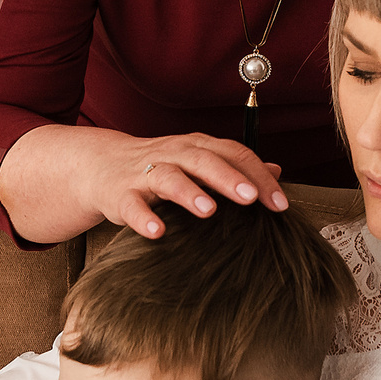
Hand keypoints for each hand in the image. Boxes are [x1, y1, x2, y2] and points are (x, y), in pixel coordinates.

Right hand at [0, 123, 288, 243]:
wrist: (100, 165)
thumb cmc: (159, 167)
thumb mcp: (197, 162)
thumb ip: (234, 166)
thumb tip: (277, 171)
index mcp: (196, 147)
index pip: (232, 153)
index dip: (258, 175)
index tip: (280, 204)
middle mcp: (172, 155)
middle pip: (202, 159)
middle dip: (228, 177)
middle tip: (252, 198)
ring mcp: (144, 174)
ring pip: (168, 177)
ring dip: (188, 192)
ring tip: (208, 211)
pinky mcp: (119, 195)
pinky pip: (131, 205)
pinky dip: (143, 218)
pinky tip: (157, 232)